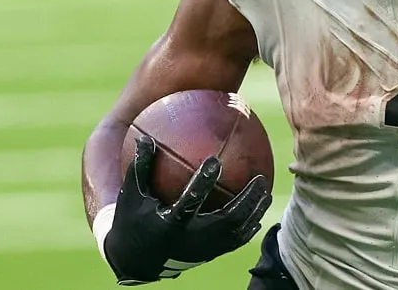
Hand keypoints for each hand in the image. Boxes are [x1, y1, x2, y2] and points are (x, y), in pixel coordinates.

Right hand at [100, 136, 271, 284]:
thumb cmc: (132, 220)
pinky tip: (258, 211)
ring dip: (254, 213)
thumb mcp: (131, 195)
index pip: (189, 202)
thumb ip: (140, 167)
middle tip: (260, 178)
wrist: (136, 260)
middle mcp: (190, 241)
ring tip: (266, 192)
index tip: (214, 160)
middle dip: (245, 201)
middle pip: (226, 221)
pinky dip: (249, 226)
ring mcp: (202, 251)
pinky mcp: (209, 255)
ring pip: (236, 233)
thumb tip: (145, 136)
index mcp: (169, 225)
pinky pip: (235, 241)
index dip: (202, 182)